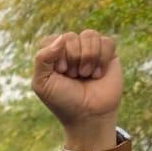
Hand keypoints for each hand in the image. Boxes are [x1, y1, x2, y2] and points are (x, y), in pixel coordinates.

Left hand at [32, 30, 121, 145]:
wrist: (89, 116)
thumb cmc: (63, 100)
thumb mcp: (42, 83)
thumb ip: (42, 58)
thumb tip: (61, 38)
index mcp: (52, 54)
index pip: (51, 39)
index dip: (56, 56)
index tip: (60, 73)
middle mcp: (70, 49)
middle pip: (70, 37)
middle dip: (72, 59)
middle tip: (74, 76)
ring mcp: (90, 50)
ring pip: (90, 35)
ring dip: (88, 58)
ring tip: (86, 75)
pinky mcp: (109, 54)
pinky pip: (107, 41)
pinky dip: (102, 59)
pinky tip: (98, 74)